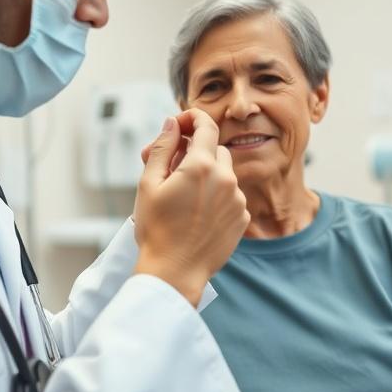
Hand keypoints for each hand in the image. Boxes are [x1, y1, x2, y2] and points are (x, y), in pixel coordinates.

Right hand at [133, 110, 249, 305]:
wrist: (174, 273)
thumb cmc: (157, 230)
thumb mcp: (148, 184)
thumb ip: (162, 147)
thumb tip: (171, 123)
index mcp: (201, 166)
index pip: (206, 125)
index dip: (192, 118)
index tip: (181, 123)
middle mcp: (226, 179)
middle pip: (215, 149)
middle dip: (195, 152)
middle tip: (171, 168)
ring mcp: (237, 200)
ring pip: (224, 173)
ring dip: (207, 175)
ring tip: (183, 196)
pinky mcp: (242, 218)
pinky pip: (231, 195)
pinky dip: (217, 196)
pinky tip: (197, 213)